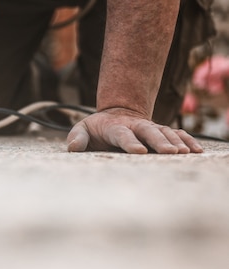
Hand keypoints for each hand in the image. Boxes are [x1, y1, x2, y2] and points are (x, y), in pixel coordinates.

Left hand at [66, 108, 202, 153]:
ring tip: (185, 153)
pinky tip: (196, 150)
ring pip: (165, 132)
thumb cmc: (96, 128)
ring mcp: (149, 128)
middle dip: (159, 142)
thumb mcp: (82, 129)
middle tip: (171, 152)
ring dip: (176, 141)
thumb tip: (73, 147)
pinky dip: (187, 140)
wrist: (116, 115)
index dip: (130, 142)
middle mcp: (135, 126)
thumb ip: (77, 137)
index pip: (122, 134)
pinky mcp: (160, 132)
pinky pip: (176, 134)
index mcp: (114, 127)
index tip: (139, 151)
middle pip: (148, 131)